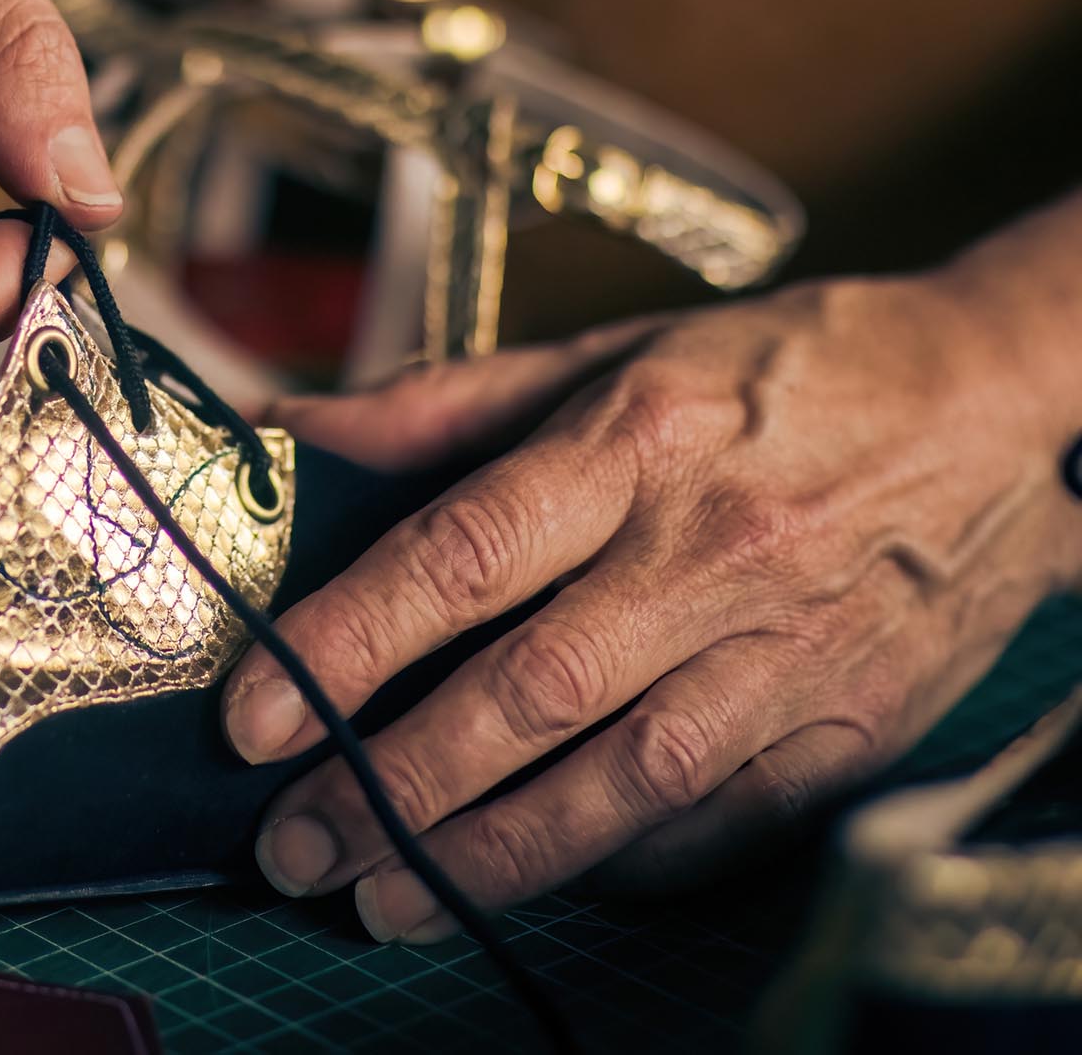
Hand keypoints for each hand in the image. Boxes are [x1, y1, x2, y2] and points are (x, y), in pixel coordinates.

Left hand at [225, 268, 1081, 941]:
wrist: (994, 397)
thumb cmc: (779, 370)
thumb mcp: (612, 352)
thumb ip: (445, 400)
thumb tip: (295, 436)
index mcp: (635, 439)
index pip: (464, 552)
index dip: (347, 643)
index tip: (255, 717)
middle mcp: (711, 548)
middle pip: (529, 689)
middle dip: (393, 784)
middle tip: (293, 844)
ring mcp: (792, 644)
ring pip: (623, 777)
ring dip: (491, 853)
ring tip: (385, 897)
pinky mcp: (856, 719)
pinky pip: (723, 819)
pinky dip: (620, 860)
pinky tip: (534, 878)